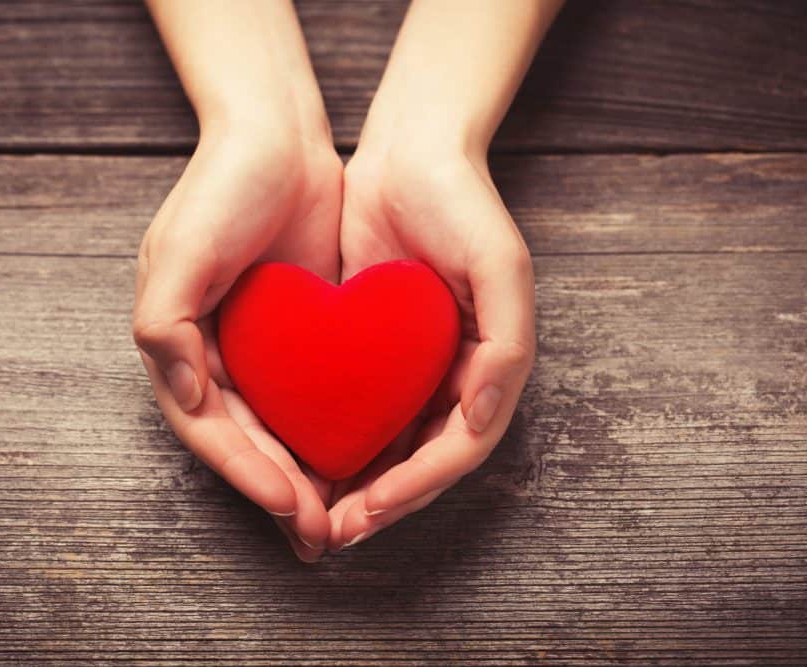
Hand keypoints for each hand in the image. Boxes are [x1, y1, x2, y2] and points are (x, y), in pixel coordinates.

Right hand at [133, 122, 341, 561]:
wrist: (278, 137)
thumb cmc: (222, 187)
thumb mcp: (181, 251)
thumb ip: (165, 326)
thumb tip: (184, 396)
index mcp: (177, 345)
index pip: (210, 429)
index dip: (246, 472)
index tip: (290, 504)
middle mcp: (214, 356)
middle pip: (246, 443)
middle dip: (280, 491)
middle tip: (320, 535)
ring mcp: (259, 350)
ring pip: (281, 432)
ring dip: (306, 478)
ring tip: (341, 519)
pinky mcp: (300, 337)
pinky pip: (314, 399)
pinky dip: (330, 435)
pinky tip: (360, 462)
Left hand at [327, 140, 535, 549]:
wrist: (410, 154)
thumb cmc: (463, 205)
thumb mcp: (500, 265)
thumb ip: (505, 345)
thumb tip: (478, 419)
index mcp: (489, 367)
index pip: (456, 449)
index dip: (416, 487)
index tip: (368, 511)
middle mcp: (454, 376)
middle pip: (420, 462)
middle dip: (381, 503)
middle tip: (334, 533)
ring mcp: (414, 366)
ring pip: (386, 446)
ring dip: (355, 485)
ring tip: (314, 515)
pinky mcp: (374, 350)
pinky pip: (356, 408)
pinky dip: (336, 440)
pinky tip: (300, 456)